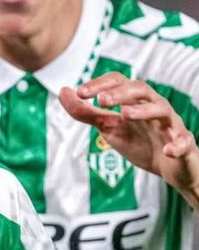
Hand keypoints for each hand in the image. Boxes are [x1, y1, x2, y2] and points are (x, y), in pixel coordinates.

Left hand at [59, 72, 198, 203]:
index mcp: (134, 99)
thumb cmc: (138, 140)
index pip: (118, 81)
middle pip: (140, 89)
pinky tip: (167, 150)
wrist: (169, 168)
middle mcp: (153, 106)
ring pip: (161, 109)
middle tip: (100, 101)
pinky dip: (178, 144)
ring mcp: (170, 124)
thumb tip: (64, 92)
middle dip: (119, 93)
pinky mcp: (185, 145)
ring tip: (125, 115)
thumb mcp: (108, 126)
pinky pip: (185, 141)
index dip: (99, 84)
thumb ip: (85, 112)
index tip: (80, 92)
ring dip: (144, 111)